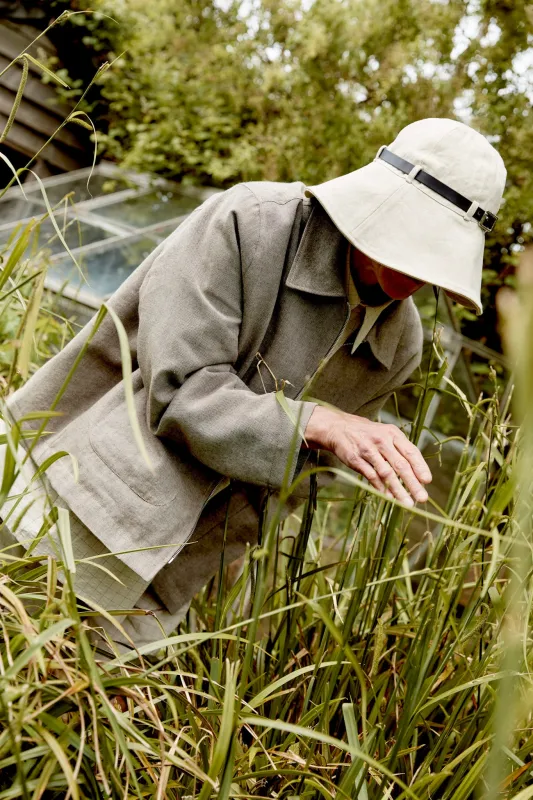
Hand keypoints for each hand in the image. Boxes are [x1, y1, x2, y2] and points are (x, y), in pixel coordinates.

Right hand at [304, 406, 431, 506]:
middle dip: (412, 483)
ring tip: (407, 503)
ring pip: (386, 472)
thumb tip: (418, 474)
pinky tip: (389, 498)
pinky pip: (371, 475)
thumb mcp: (386, 435)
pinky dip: (381, 488)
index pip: (410, 451)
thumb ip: (400, 451)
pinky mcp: (356, 459)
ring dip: (398, 490)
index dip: (420, 467)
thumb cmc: (369, 435)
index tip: (427, 481)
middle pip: (400, 464)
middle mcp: (382, 441)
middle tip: (422, 498)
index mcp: (393, 434)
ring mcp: (368, 450)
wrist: (339, 428)